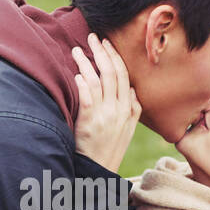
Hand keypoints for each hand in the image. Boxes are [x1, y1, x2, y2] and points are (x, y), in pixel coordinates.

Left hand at [72, 34, 140, 172]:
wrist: (99, 171)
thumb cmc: (110, 149)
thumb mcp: (128, 130)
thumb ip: (132, 110)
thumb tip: (133, 91)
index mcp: (129, 109)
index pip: (124, 76)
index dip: (115, 57)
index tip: (107, 44)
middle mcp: (119, 110)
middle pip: (112, 73)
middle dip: (102, 52)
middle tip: (92, 37)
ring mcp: (105, 115)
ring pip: (98, 81)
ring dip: (87, 63)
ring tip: (76, 50)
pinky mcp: (90, 122)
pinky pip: (87, 97)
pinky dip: (83, 83)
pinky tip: (77, 73)